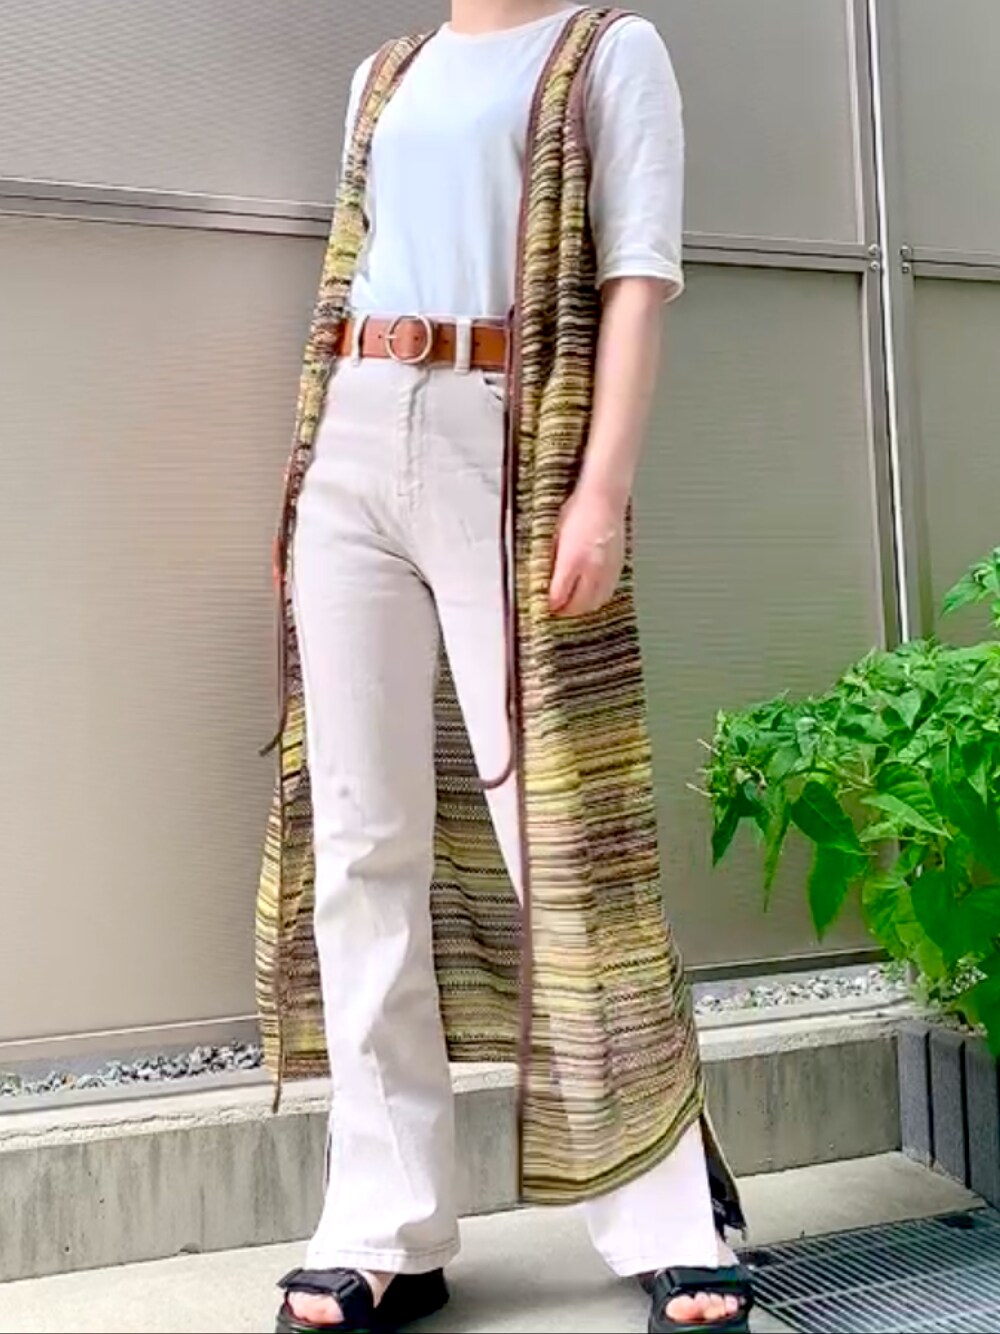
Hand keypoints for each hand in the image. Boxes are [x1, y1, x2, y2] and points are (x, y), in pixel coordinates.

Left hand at [549, 485, 626, 617]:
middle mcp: (591, 569)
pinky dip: (598, 599)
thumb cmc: (578, 510)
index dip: (551, 605)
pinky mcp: (618, 566)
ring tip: (573, 606)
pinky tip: (591, 595)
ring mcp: (607, 569)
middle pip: (579, 605)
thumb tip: (546, 580)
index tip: (546, 607)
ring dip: (583, 608)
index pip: (559, 596)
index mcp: (572, 561)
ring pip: (596, 602)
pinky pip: (608, 592)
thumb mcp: (555, 535)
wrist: (604, 498)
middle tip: (558, 611)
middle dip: (566, 611)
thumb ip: (552, 561)